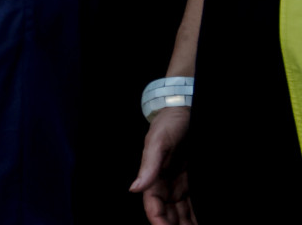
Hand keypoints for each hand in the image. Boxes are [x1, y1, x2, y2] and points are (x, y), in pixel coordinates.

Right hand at [131, 106, 195, 224]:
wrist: (185, 111)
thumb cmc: (169, 123)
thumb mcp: (158, 143)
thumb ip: (148, 166)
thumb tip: (133, 189)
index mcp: (153, 178)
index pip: (154, 208)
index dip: (160, 223)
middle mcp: (164, 185)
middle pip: (167, 215)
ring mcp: (176, 185)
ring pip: (179, 214)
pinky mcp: (187, 184)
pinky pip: (189, 207)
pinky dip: (192, 218)